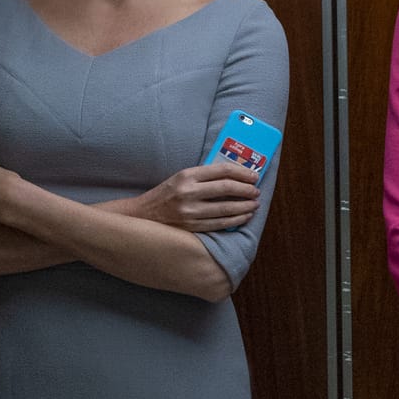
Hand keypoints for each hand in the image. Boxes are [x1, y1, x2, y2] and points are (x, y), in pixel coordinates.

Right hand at [125, 163, 261, 231]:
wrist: (142, 215)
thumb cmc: (167, 194)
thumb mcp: (181, 177)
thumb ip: (205, 176)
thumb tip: (236, 176)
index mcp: (187, 176)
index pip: (222, 170)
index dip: (242, 172)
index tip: (254, 175)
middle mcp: (188, 192)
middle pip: (227, 188)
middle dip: (247, 189)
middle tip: (256, 191)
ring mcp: (190, 211)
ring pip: (226, 208)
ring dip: (245, 206)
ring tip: (255, 204)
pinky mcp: (191, 227)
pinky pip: (220, 224)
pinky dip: (236, 220)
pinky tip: (244, 217)